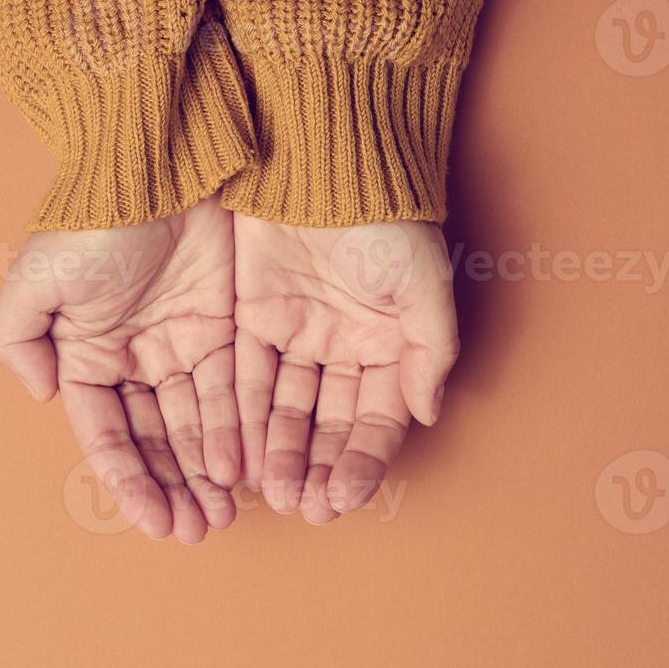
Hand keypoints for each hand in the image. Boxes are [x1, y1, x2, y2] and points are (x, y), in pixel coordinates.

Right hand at [0, 197, 239, 543]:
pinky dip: (237, 432)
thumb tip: (40, 395)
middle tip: (198, 530)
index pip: (108, 435)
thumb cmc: (93, 219)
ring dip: (207, 473)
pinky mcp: (225, 329)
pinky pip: (232, 392)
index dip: (129, 482)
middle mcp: (133, 361)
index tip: (153, 524)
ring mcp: (181, 346)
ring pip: (196, 426)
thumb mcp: (37, 277)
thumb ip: (19, 339)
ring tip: (223, 514)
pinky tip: (247, 469)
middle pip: (156, 441)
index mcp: (85, 356)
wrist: (159, 166)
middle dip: (175, 489)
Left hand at [232, 214, 458, 523]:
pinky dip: (242, 418)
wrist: (324, 160)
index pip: (376, 418)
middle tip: (302, 507)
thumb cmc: (384, 218)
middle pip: (328, 422)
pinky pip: (245, 378)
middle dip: (316, 467)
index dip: (361, 459)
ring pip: (285, 409)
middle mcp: (343, 347)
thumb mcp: (422, 284)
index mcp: (389, 343)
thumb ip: (430, 352)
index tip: (344, 497)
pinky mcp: (251, 318)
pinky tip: (237, 457)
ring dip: (279, 454)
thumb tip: (426, 413)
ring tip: (271, 494)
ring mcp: (296, 334)